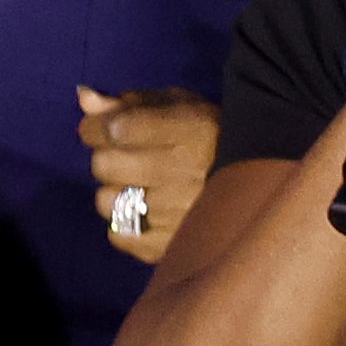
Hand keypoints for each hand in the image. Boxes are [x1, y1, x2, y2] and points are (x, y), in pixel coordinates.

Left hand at [79, 88, 220, 265]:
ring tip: (139, 187)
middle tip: (127, 158)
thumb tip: (84, 98)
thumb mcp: (179, 107)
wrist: (261, 182)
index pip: (116, 128)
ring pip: (107, 201)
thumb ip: (130, 103)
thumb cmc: (211, 136)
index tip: (103, 128)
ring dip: (115, 192)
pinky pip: (118, 234)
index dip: (97, 127)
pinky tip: (145, 212)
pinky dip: (124, 223)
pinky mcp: (170, 246)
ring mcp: (177, 213)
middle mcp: (183, 172)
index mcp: (189, 130)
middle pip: (104, 165)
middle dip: (107, 156)